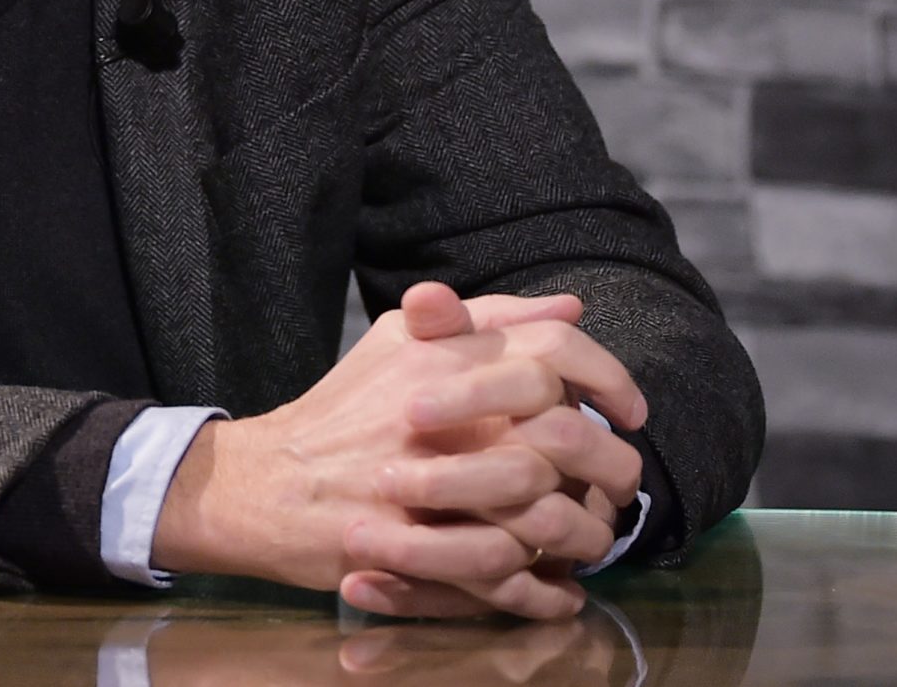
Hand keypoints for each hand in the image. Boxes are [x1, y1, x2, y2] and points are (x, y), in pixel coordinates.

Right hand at [342, 284, 644, 619]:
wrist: (268, 481)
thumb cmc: (343, 410)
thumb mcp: (402, 339)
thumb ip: (486, 318)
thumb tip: (569, 307)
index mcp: (442, 356)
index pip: (554, 351)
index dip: (608, 377)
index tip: (629, 411)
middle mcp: (441, 413)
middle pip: (566, 437)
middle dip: (610, 467)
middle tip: (618, 483)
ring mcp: (429, 485)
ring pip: (546, 513)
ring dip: (584, 532)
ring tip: (595, 538)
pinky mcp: (416, 549)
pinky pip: (504, 573)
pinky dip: (542, 589)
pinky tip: (559, 587)